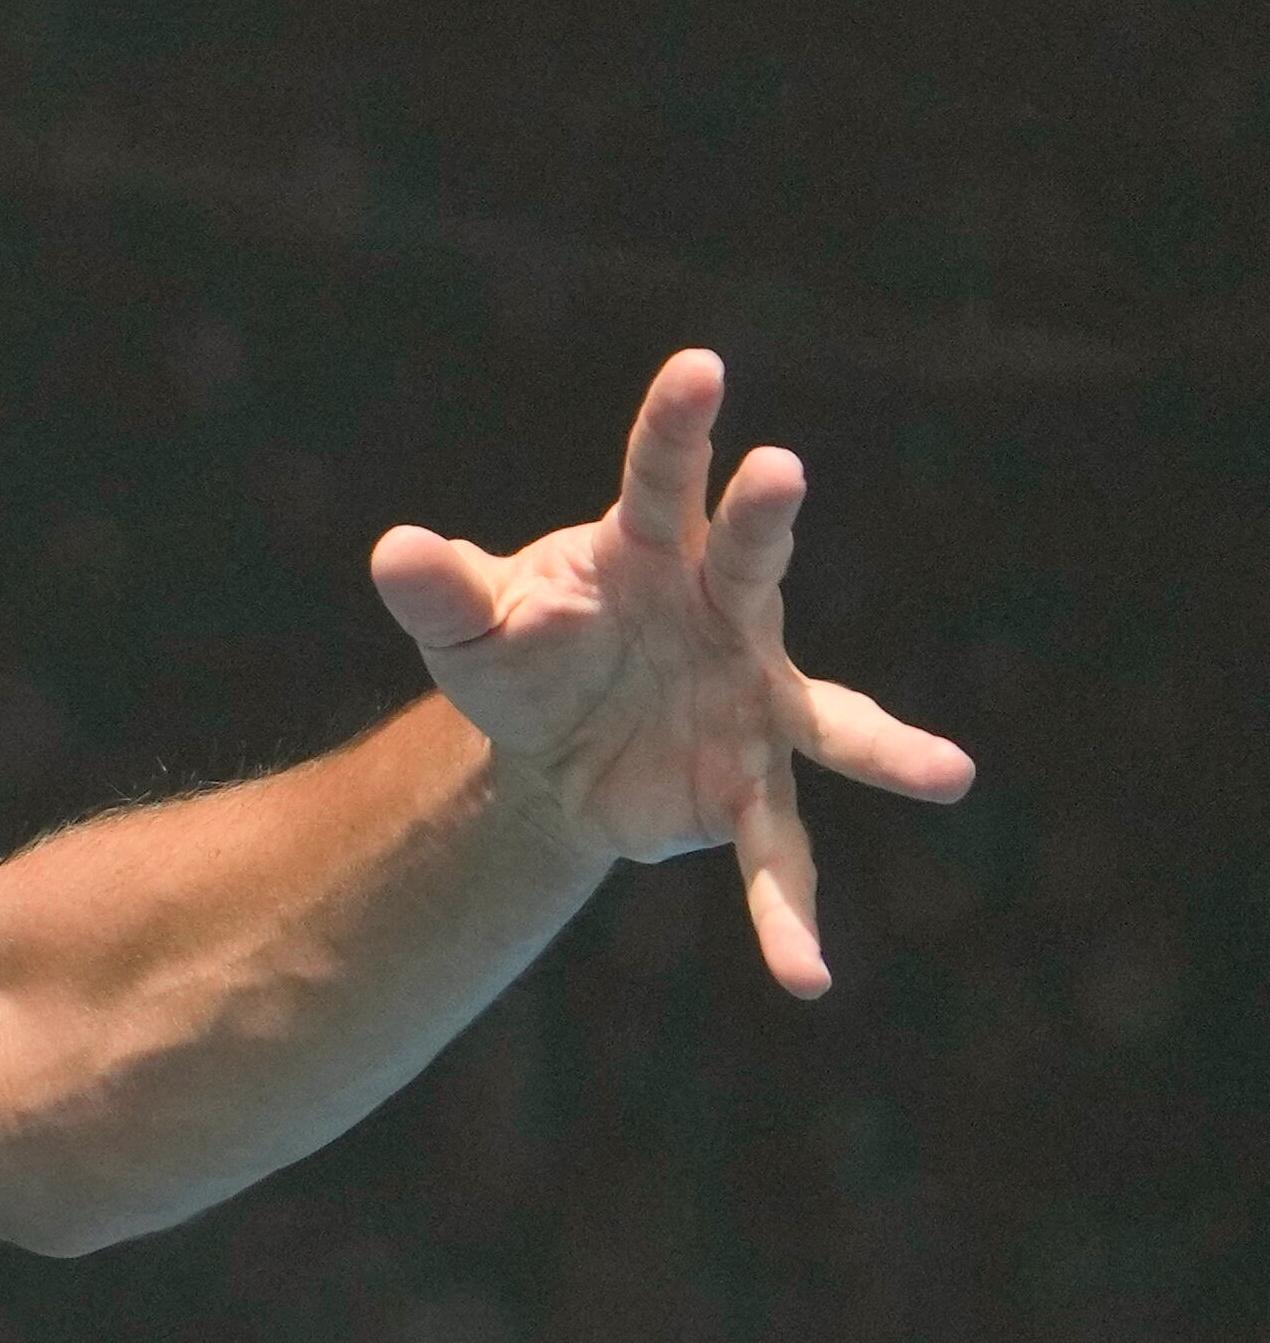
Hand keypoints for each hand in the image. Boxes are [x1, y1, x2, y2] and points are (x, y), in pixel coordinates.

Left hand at [369, 348, 974, 997]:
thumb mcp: (471, 624)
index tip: (699, 366)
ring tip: (947, 774)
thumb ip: (440, 591)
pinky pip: (778, 856)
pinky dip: (786, 915)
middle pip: (749, 559)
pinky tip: (805, 976)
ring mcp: (753, 703)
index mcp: (649, 552)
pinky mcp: (749, 789)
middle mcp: (723, 614)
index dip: (677, 425)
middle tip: (781, 471)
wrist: (548, 743)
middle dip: (761, 520)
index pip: (660, 479)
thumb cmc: (524, 649)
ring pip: (827, 720)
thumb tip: (394, 552)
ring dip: (886, 745)